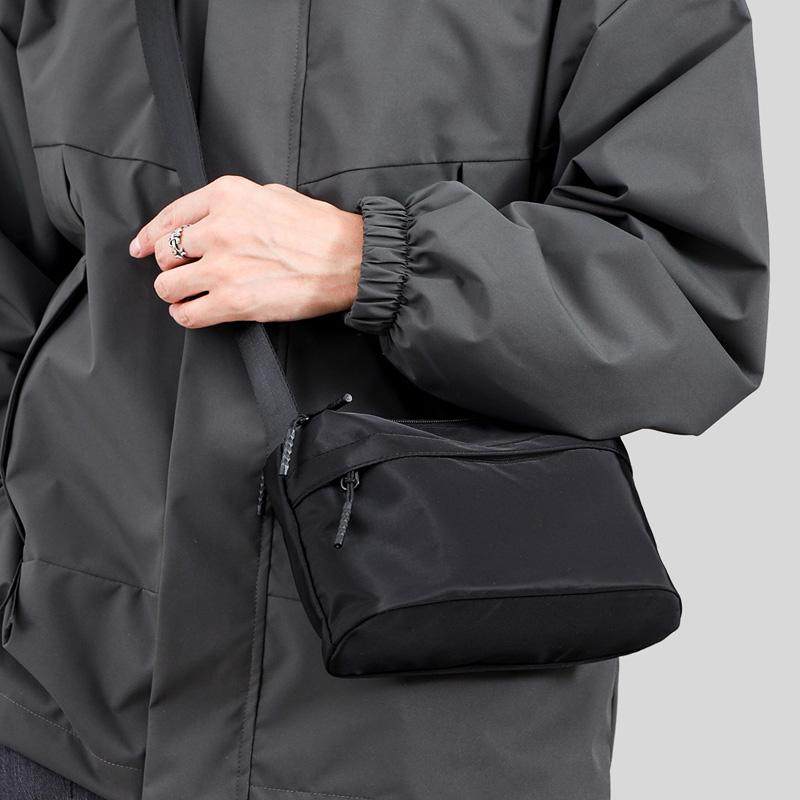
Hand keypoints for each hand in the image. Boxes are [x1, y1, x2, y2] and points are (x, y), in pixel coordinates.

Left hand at [129, 176, 363, 327]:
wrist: (349, 260)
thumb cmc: (318, 229)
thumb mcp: (271, 195)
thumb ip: (233, 204)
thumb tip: (207, 220)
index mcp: (226, 196)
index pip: (170, 216)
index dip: (149, 235)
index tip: (140, 247)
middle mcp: (218, 228)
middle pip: (164, 252)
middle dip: (171, 265)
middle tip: (185, 273)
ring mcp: (222, 267)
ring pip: (167, 285)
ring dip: (175, 292)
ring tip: (190, 294)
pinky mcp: (232, 301)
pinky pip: (187, 313)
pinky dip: (186, 315)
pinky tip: (197, 311)